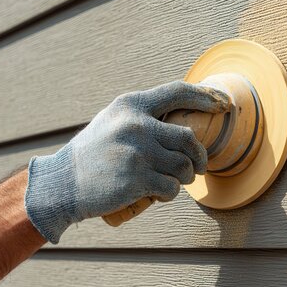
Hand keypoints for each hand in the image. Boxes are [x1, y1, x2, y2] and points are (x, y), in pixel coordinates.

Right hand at [24, 81, 229, 242]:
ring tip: (173, 182)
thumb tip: (183, 119)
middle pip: (189, 138)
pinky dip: (171, 193)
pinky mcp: (136, 178)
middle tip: (197, 167)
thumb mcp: (113, 123)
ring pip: (184, 166)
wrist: (62, 183)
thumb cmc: (92, 154)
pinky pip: (171, 188)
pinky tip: (160, 193)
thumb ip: (143, 117)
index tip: (224, 104)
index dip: (206, 96)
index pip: (178, 92)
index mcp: (131, 105)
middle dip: (199, 156)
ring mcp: (137, 151)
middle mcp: (136, 124)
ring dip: (185, 178)